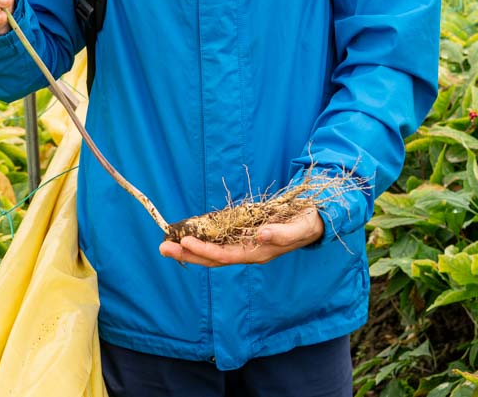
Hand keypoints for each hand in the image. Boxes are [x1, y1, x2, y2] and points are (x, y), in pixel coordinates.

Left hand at [158, 206, 323, 266]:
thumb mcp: (300, 228)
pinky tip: (186, 233)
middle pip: (212, 257)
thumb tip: (261, 235)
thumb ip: (282, 234)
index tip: (184, 243)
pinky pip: (217, 238)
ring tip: (166, 242)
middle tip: (162, 247)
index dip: (203, 251)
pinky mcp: (242, 233)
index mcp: (258, 252)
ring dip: (189, 247)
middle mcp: (247, 251)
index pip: (224, 256)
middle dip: (187, 254)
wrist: (315, 220)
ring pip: (211, 250)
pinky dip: (200, 236)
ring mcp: (243, 244)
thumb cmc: (307, 224)